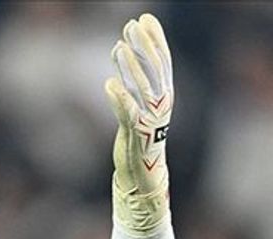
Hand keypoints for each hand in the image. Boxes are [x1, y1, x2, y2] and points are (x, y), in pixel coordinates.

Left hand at [104, 14, 174, 238]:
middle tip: (133, 24)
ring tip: (119, 46)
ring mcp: (149, 125)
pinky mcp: (134, 140)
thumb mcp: (135, 108)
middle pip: (157, 72)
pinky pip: (128, 116)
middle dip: (146, 46)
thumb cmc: (138, 147)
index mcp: (163, 100)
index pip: (163, 64)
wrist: (144, 187)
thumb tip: (120, 49)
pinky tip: (108, 84)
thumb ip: (130, 78)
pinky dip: (120, 100)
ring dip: (132, 67)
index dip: (155, 40)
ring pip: (144, 90)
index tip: (145, 18)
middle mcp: (160, 110)